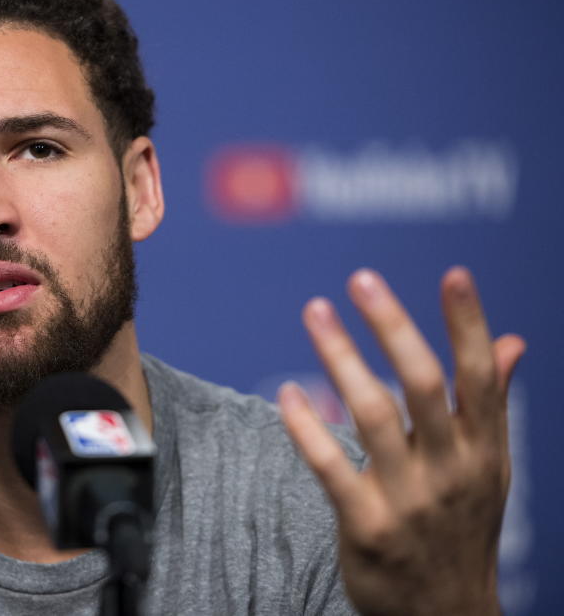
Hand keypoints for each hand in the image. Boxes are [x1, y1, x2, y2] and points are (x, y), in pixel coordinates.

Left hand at [278, 267, 525, 615]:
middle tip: (361, 279)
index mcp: (484, 450)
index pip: (479, 377)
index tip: (454, 275)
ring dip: (340, 358)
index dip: (468, 324)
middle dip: (392, 326)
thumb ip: (492, 402)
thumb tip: (510, 341)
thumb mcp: (490, 468)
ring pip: (372, 414)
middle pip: (422, 384)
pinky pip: (330, 468)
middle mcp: (450, 469)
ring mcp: (408, 499)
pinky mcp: (366, 526)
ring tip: (315, 313)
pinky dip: (307, 427)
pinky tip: (289, 392)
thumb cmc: (463, 526)